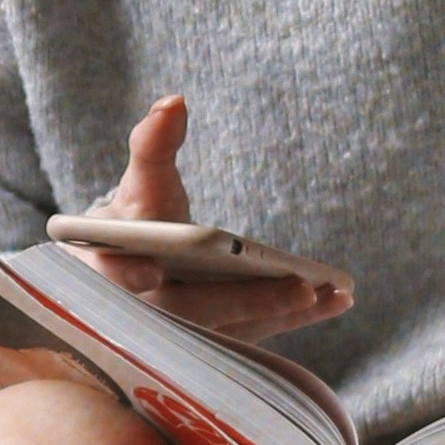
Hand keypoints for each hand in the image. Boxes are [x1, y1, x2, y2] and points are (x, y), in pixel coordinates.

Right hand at [88, 96, 353, 337]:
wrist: (138, 267)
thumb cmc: (138, 219)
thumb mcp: (141, 183)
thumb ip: (152, 145)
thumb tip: (173, 103)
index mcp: (108, 273)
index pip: (110, 276)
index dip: (125, 275)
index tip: (150, 272)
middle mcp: (143, 315)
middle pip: (189, 312)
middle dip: (244, 301)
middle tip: (297, 287)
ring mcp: (183, 336)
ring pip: (230, 330)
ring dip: (282, 312)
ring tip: (332, 292)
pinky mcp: (219, 341)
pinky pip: (257, 333)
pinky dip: (296, 317)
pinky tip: (336, 299)